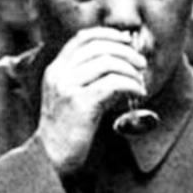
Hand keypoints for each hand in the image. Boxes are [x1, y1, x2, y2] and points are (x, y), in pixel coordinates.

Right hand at [36, 27, 146, 176]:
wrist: (51, 157)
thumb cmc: (67, 128)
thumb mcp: (71, 95)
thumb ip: (88, 77)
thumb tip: (121, 59)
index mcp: (55, 69)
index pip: (82, 38)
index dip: (108, 35)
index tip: (126, 41)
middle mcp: (59, 74)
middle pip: (99, 47)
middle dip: (125, 52)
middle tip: (141, 64)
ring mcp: (68, 87)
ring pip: (108, 63)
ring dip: (131, 70)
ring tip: (140, 83)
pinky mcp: (81, 103)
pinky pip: (113, 84)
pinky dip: (130, 85)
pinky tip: (138, 94)